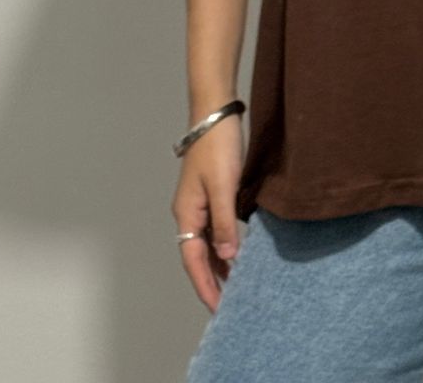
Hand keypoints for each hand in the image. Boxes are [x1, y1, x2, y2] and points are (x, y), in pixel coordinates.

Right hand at [171, 118, 245, 311]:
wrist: (216, 112)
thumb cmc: (217, 146)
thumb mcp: (224, 186)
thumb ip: (224, 223)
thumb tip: (226, 258)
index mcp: (186, 213)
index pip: (193, 260)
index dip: (205, 285)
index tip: (217, 309)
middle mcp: (188, 212)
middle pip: (197, 256)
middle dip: (211, 282)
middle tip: (228, 306)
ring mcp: (198, 203)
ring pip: (206, 244)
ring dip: (218, 266)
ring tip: (234, 288)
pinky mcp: (211, 193)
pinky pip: (215, 229)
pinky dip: (224, 246)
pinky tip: (237, 253)